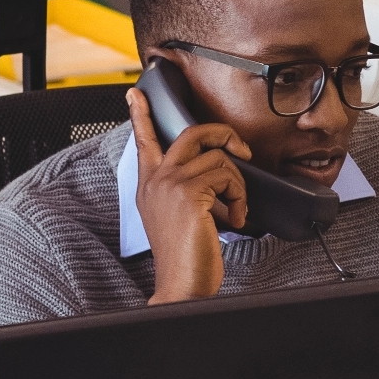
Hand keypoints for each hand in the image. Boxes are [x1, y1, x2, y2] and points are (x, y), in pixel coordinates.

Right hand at [128, 88, 248, 303]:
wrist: (182, 284)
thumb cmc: (186, 257)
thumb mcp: (180, 217)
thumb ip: (188, 191)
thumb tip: (218, 172)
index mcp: (149, 185)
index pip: (143, 141)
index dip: (141, 115)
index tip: (136, 94)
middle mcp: (155, 180)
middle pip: (191, 132)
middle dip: (224, 134)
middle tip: (242, 150)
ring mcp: (170, 183)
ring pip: (219, 157)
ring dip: (238, 184)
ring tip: (236, 209)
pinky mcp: (189, 191)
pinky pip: (228, 175)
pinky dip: (240, 197)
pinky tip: (234, 218)